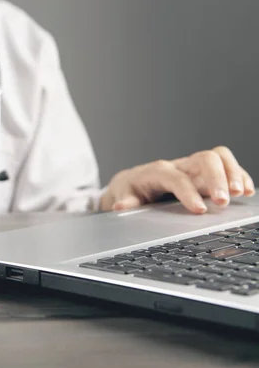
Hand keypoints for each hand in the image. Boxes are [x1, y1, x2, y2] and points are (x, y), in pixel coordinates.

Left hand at [100, 146, 254, 213]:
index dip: (187, 192)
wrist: (132, 183)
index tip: (199, 210)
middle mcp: (179, 166)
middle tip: (223, 202)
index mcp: (158, 172)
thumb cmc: (129, 190)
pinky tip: (247, 192)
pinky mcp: (204, 174)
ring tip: (242, 194)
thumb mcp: (123, 196)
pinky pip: (226, 166)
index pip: (176, 178)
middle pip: (204, 159)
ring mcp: (193, 168)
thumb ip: (124, 201)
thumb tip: (121, 206)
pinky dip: (240, 176)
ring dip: (234, 173)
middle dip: (217, 178)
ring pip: (219, 157)